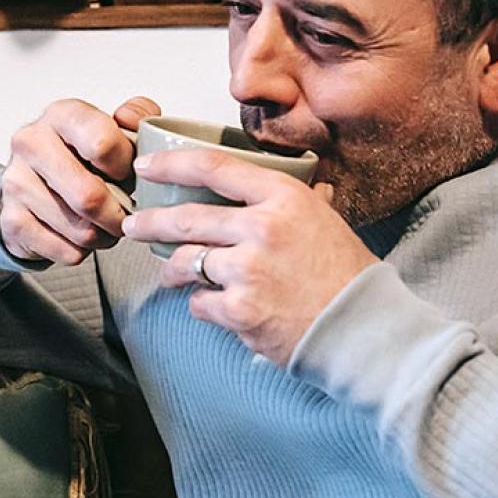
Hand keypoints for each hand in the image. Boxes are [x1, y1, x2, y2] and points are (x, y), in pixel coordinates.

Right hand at [0, 96, 161, 263]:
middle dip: (117, 215)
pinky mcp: (11, 219)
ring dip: (102, 236)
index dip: (127, 167)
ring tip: (102, 225)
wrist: (31, 184)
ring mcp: (15, 182)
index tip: (126, 174)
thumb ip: (136, 116)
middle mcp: (31, 143)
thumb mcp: (112, 128)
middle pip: (89, 196)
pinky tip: (78, 236)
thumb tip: (131, 119)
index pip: (102, 144)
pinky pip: (66, 252)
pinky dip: (82, 251)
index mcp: (61, 115)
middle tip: (124, 215)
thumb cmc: (80, 157)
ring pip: (81, 230)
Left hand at [121, 148, 377, 364]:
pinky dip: (203, 305)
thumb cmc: (347, 276)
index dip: (172, 165)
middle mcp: (263, 228)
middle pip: (185, 218)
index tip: (146, 167)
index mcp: (283, 198)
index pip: (214, 167)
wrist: (364, 331)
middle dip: (149, 222)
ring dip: (172, 269)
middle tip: (133, 225)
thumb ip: (285, 202)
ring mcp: (249, 270)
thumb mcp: (323, 220)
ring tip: (170, 273)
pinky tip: (219, 306)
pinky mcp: (240, 309)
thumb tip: (255, 182)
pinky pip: (199, 302)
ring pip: (184, 262)